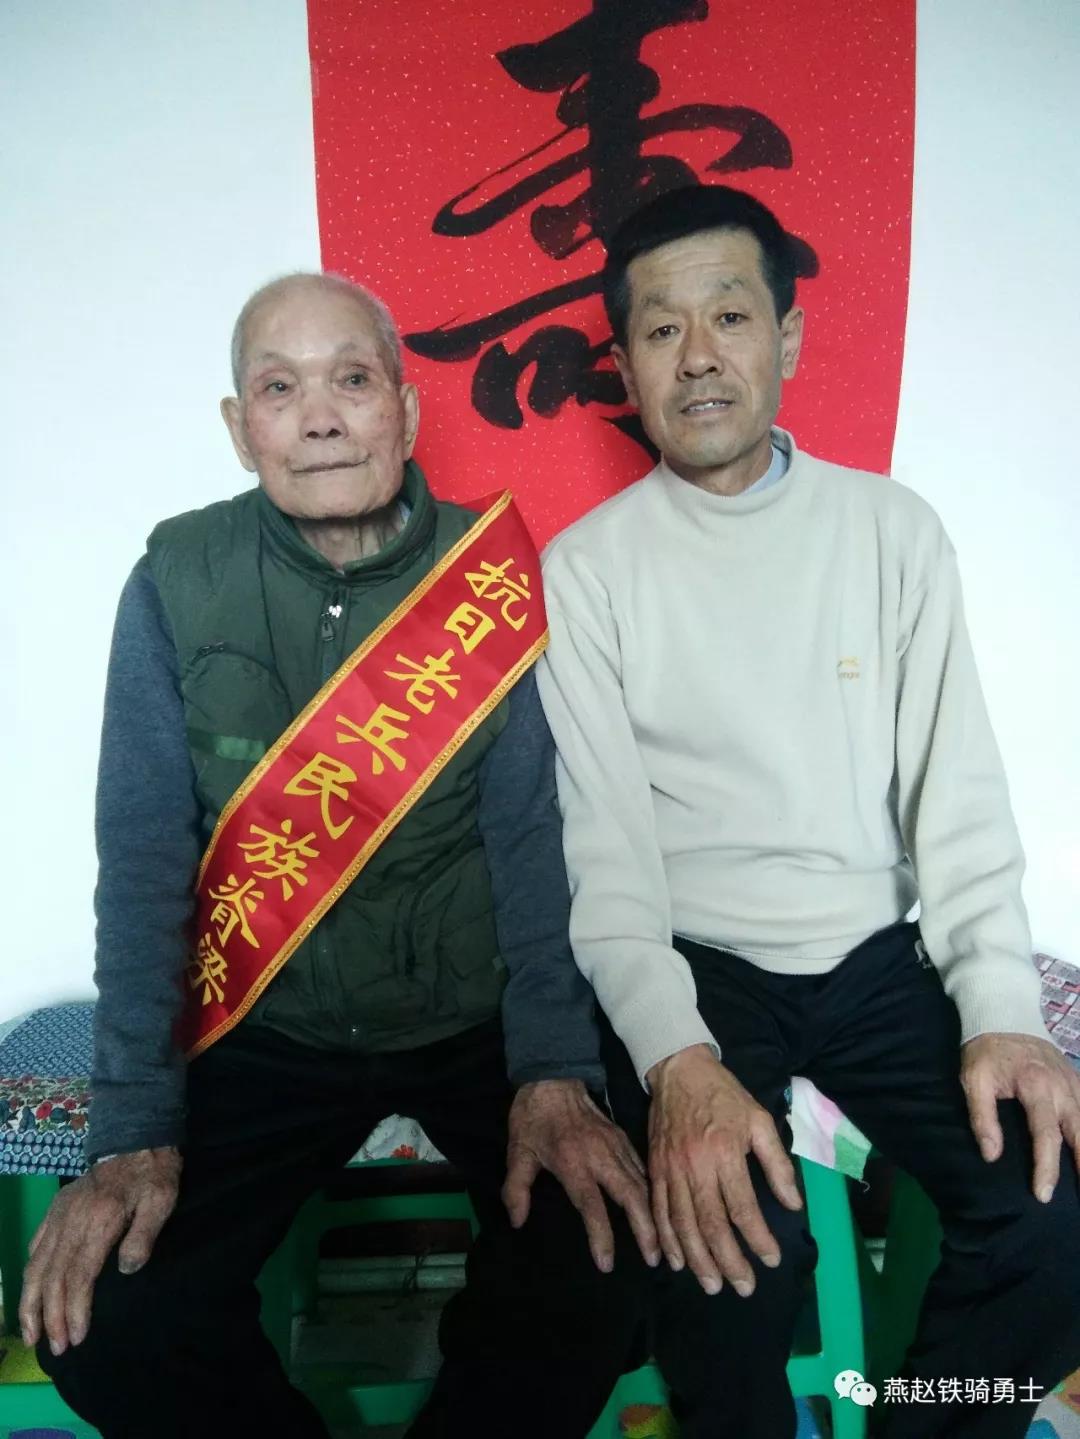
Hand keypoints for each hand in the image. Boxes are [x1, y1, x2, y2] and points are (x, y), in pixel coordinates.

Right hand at [19, 1146, 181, 1355]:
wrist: (136, 1137)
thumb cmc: (154, 1173)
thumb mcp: (161, 1200)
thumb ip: (143, 1235)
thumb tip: (127, 1270)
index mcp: (99, 1220)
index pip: (80, 1275)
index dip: (75, 1309)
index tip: (77, 1337)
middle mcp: (71, 1220)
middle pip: (52, 1277)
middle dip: (51, 1317)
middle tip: (57, 1348)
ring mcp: (60, 1215)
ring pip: (36, 1265)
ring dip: (31, 1303)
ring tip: (32, 1335)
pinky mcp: (56, 1209)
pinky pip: (36, 1245)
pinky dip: (30, 1273)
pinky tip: (29, 1295)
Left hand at [502, 1078, 659, 1272]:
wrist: (553, 1078)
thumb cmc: (533, 1119)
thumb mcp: (517, 1152)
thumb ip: (516, 1189)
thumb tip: (518, 1222)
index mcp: (573, 1162)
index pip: (592, 1206)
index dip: (602, 1237)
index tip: (607, 1264)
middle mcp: (600, 1156)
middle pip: (631, 1195)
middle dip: (645, 1228)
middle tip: (654, 1259)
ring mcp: (615, 1145)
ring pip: (642, 1182)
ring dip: (653, 1212)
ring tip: (662, 1241)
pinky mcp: (623, 1137)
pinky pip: (642, 1167)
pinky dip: (652, 1190)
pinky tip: (657, 1207)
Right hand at [646, 1044, 801, 1296]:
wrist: (678, 1070)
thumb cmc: (724, 1096)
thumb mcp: (760, 1120)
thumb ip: (777, 1164)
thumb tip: (793, 1204)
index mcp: (724, 1153)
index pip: (742, 1208)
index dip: (758, 1239)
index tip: (772, 1259)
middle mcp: (695, 1166)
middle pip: (711, 1224)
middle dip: (728, 1261)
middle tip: (743, 1287)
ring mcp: (670, 1170)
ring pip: (682, 1224)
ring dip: (697, 1259)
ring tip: (713, 1285)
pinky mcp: (655, 1169)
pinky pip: (658, 1211)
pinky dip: (666, 1239)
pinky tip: (675, 1261)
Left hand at [961, 1033, 1079, 1200]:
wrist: (1004, 1015)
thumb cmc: (986, 1051)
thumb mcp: (974, 1080)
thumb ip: (982, 1117)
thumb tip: (991, 1155)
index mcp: (1037, 1087)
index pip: (1046, 1136)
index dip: (1046, 1168)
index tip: (1043, 1195)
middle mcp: (1063, 1088)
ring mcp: (1074, 1083)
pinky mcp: (1077, 1079)